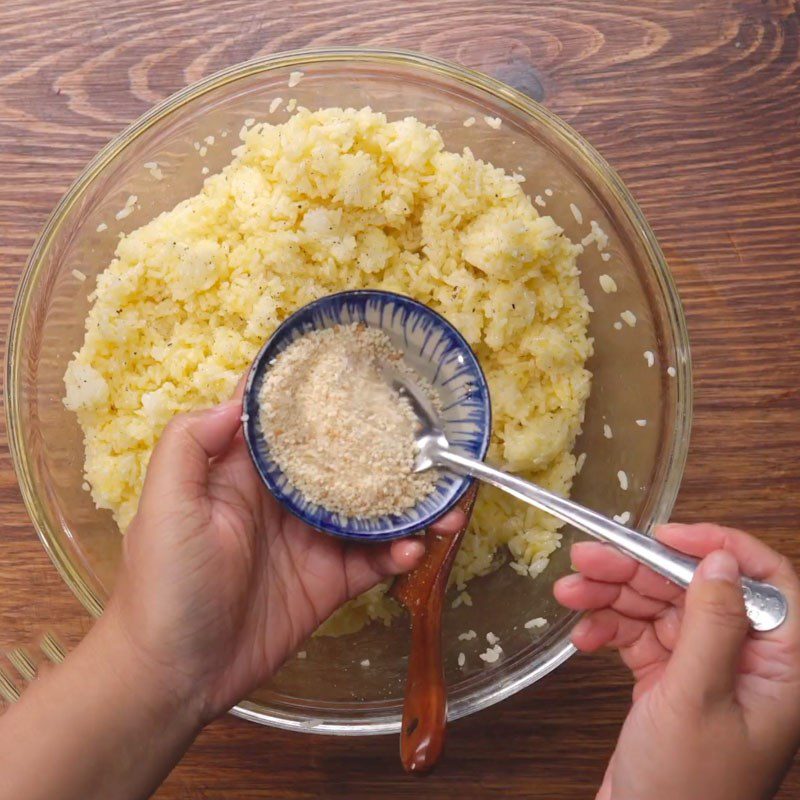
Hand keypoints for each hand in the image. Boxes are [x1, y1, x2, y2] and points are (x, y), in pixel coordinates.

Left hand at [110, 394, 464, 721]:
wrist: (176, 675)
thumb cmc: (164, 583)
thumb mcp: (166, 504)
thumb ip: (191, 443)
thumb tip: (241, 394)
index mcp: (245, 471)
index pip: (285, 418)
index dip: (317, 391)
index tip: (361, 364)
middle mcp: (284, 498)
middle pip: (343, 460)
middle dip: (385, 446)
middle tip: (431, 438)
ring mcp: (310, 540)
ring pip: (369, 509)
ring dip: (407, 503)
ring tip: (447, 500)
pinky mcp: (329, 582)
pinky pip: (373, 560)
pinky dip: (399, 553)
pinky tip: (416, 549)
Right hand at [555, 523, 799, 799]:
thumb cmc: (686, 791)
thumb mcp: (697, 699)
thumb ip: (712, 625)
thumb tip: (720, 560)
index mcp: (779, 667)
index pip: (766, 582)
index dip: (718, 547)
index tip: (666, 534)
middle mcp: (745, 662)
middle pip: (695, 589)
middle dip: (639, 571)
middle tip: (588, 558)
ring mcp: (704, 672)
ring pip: (659, 608)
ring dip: (612, 597)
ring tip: (570, 592)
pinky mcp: (668, 682)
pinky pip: (638, 636)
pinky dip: (608, 630)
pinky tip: (583, 635)